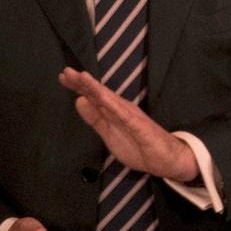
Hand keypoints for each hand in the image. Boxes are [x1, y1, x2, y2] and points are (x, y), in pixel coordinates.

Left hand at [59, 68, 197, 180]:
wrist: (167, 159)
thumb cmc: (140, 146)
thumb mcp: (110, 133)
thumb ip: (95, 118)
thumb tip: (79, 101)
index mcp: (114, 111)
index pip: (94, 97)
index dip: (79, 86)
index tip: (63, 76)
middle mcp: (122, 110)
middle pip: (100, 94)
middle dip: (83, 83)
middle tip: (67, 71)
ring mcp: (132, 117)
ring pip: (111, 101)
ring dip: (96, 89)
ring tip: (82, 77)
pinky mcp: (141, 128)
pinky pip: (126, 117)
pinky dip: (114, 107)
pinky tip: (104, 99)